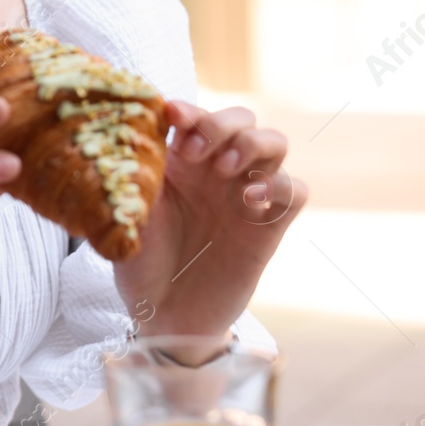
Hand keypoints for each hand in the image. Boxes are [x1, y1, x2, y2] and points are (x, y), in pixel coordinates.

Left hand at [116, 101, 306, 337]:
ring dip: (253, 145)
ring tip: (224, 170)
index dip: (188, 110)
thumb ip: (136, 174)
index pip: (194, 115)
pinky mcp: (270, 226)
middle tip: (196, 152)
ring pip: (275, 142)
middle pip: (242, 118)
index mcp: (179, 160)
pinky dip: (280, 185)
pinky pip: (295, 190)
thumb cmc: (140, 262)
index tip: (172, 117)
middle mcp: (215, 171)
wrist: (164, 315)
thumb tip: (133, 131)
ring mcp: (246, 195)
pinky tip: (250, 200)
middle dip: (221, 123)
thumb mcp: (129, 214)